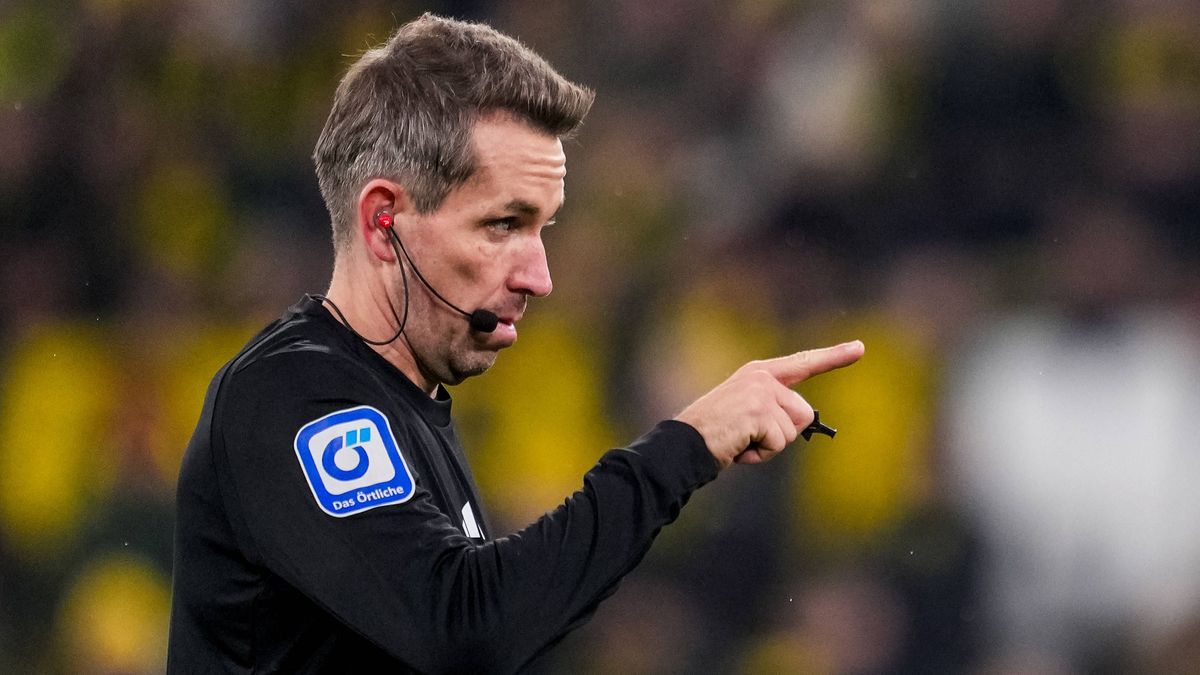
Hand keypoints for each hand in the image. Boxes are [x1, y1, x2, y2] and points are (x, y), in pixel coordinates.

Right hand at [674, 341, 863, 469]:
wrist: (684, 443)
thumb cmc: (715, 434)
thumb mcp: (747, 412)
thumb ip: (775, 409)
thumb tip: (807, 419)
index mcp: (759, 373)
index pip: (803, 363)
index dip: (834, 356)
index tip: (860, 348)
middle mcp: (762, 377)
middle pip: (803, 414)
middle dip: (781, 434)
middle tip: (748, 436)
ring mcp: (760, 392)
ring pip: (791, 431)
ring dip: (769, 446)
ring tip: (740, 441)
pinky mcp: (758, 411)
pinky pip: (778, 443)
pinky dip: (760, 454)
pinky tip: (738, 447)